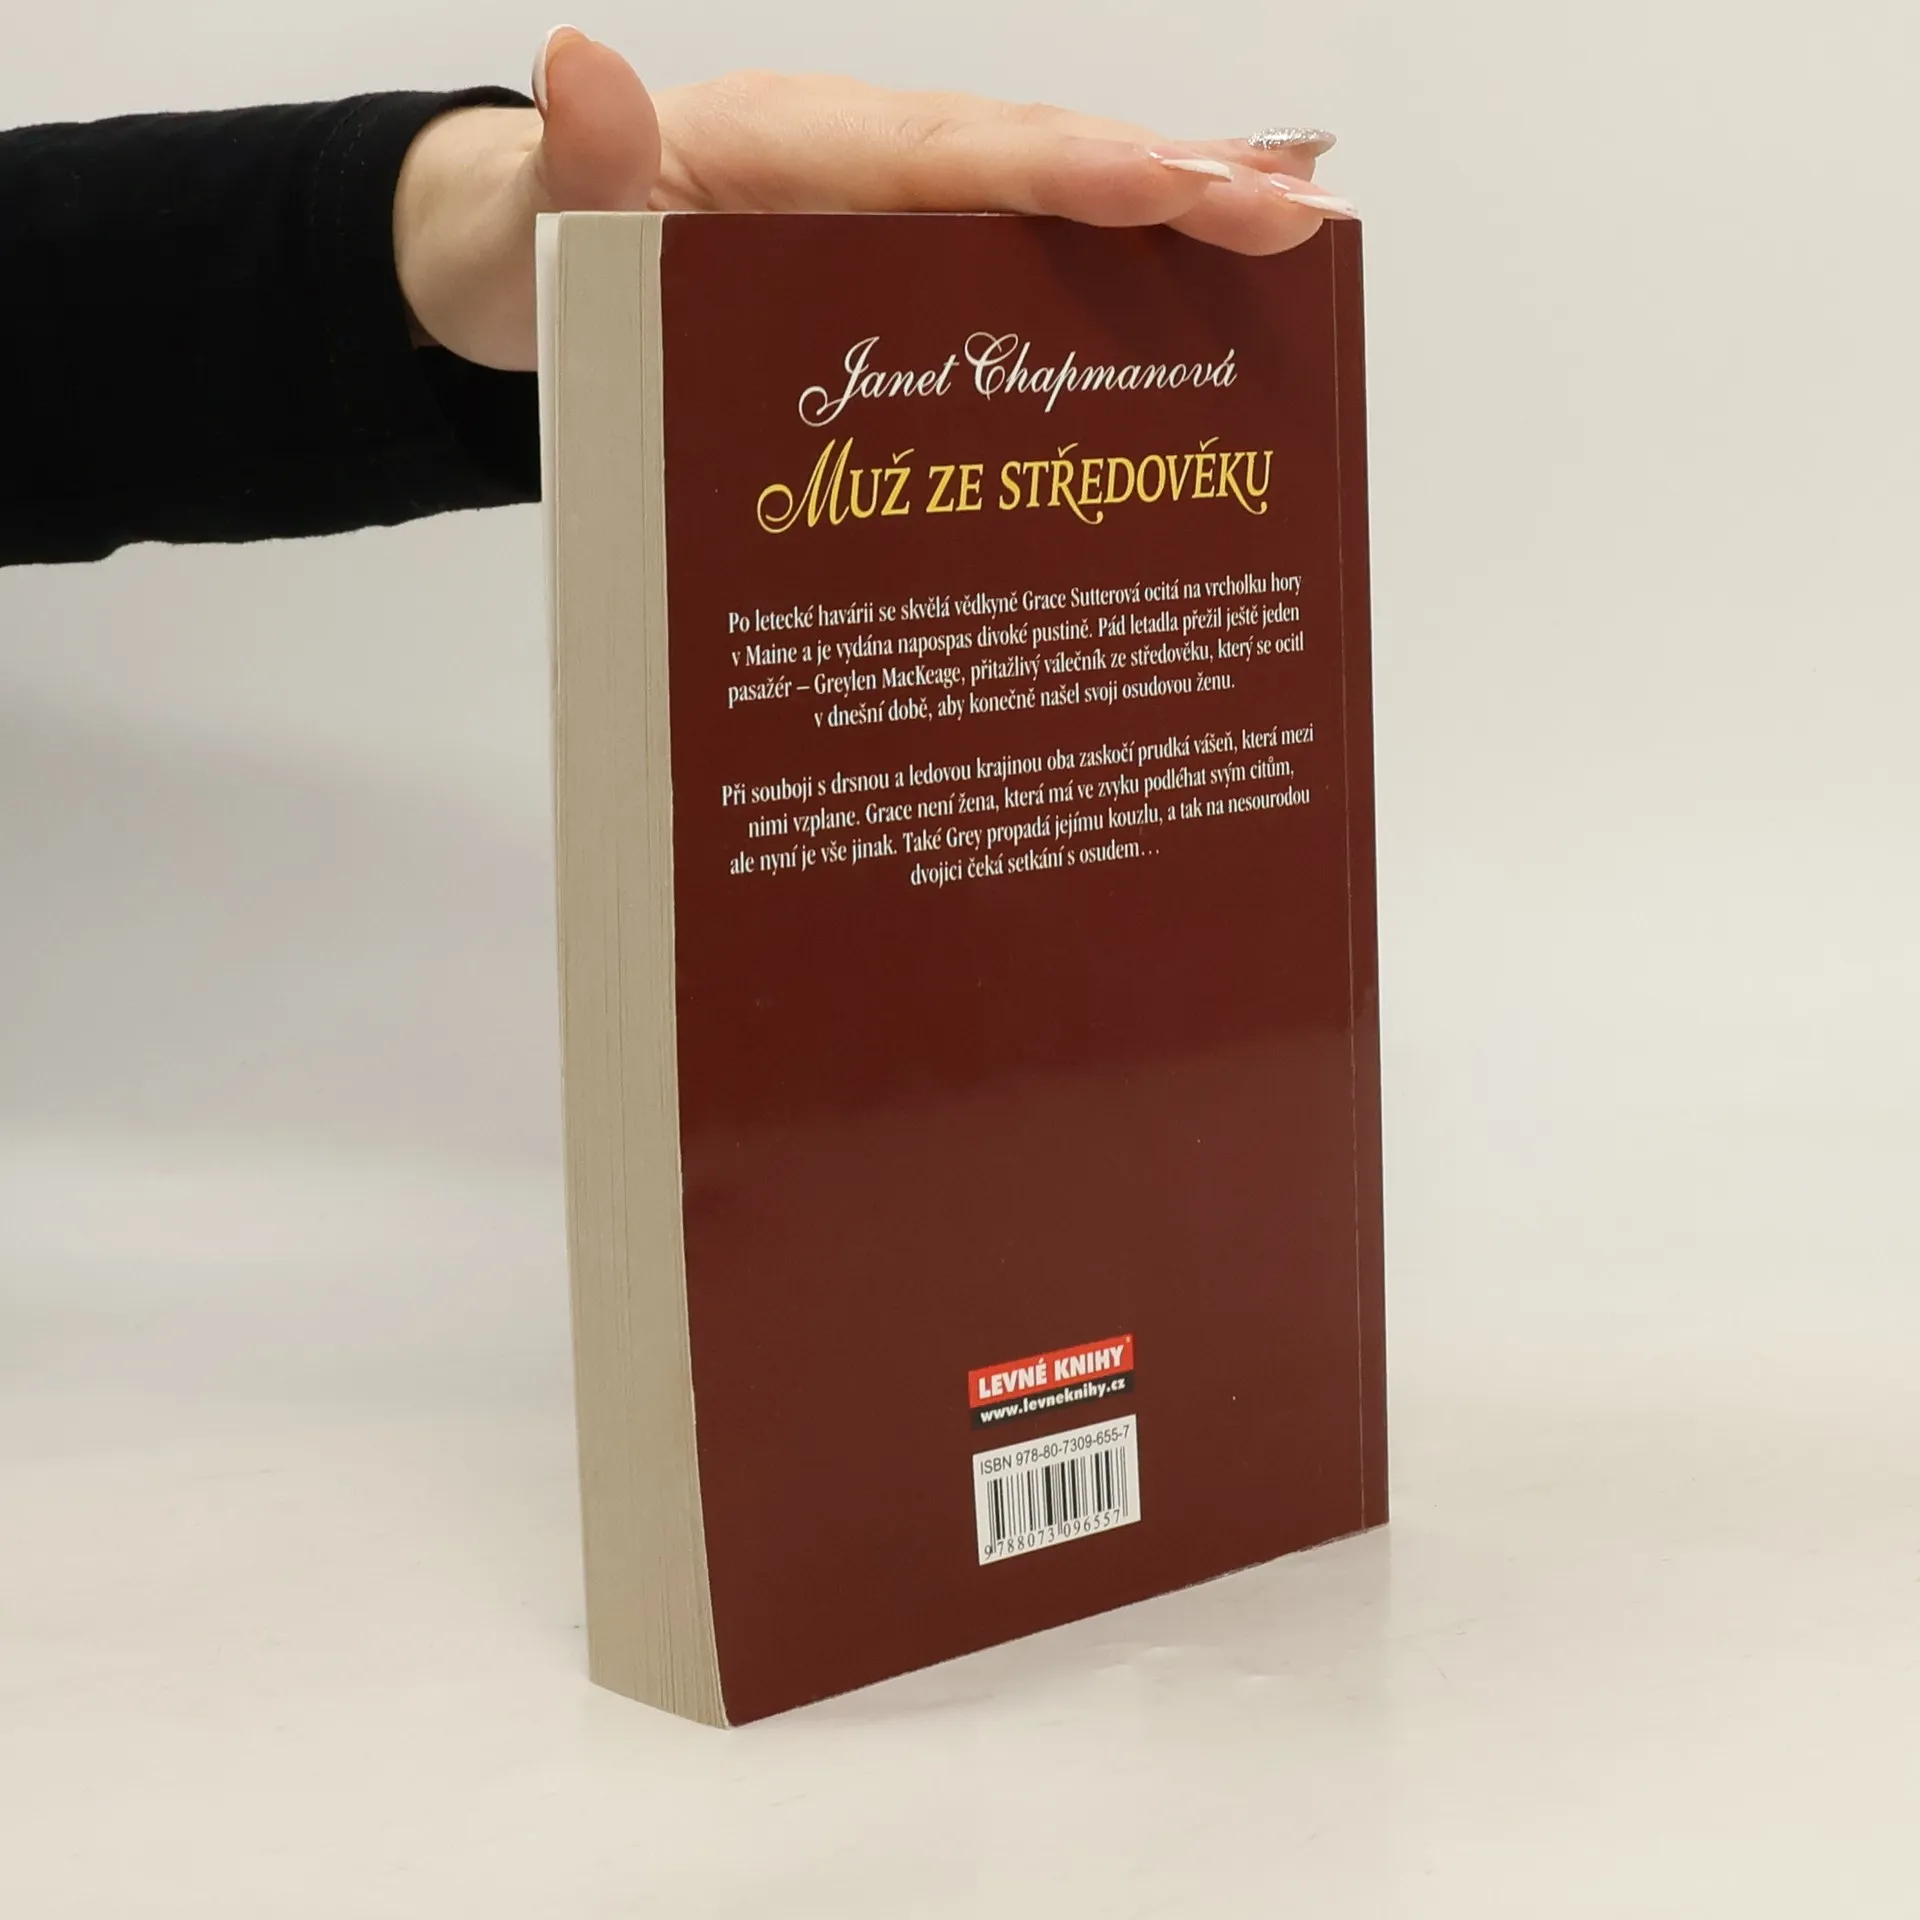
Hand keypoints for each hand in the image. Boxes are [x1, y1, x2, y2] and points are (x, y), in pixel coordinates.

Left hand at [393, 29, 1355, 372]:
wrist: (527, 261)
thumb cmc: (542, 254)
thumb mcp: (534, 225)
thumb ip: (570, 171)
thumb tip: (579, 74)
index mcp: (796, 154)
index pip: (957, 158)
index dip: (1068, 175)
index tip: (1174, 187)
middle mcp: (865, 161)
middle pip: (1039, 163)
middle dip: (1170, 185)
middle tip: (1300, 221)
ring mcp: (893, 203)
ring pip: (1051, 195)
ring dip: (1174, 207)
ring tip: (1296, 230)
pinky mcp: (903, 247)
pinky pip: (1024, 240)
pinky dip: (1120, 242)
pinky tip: (1199, 259)